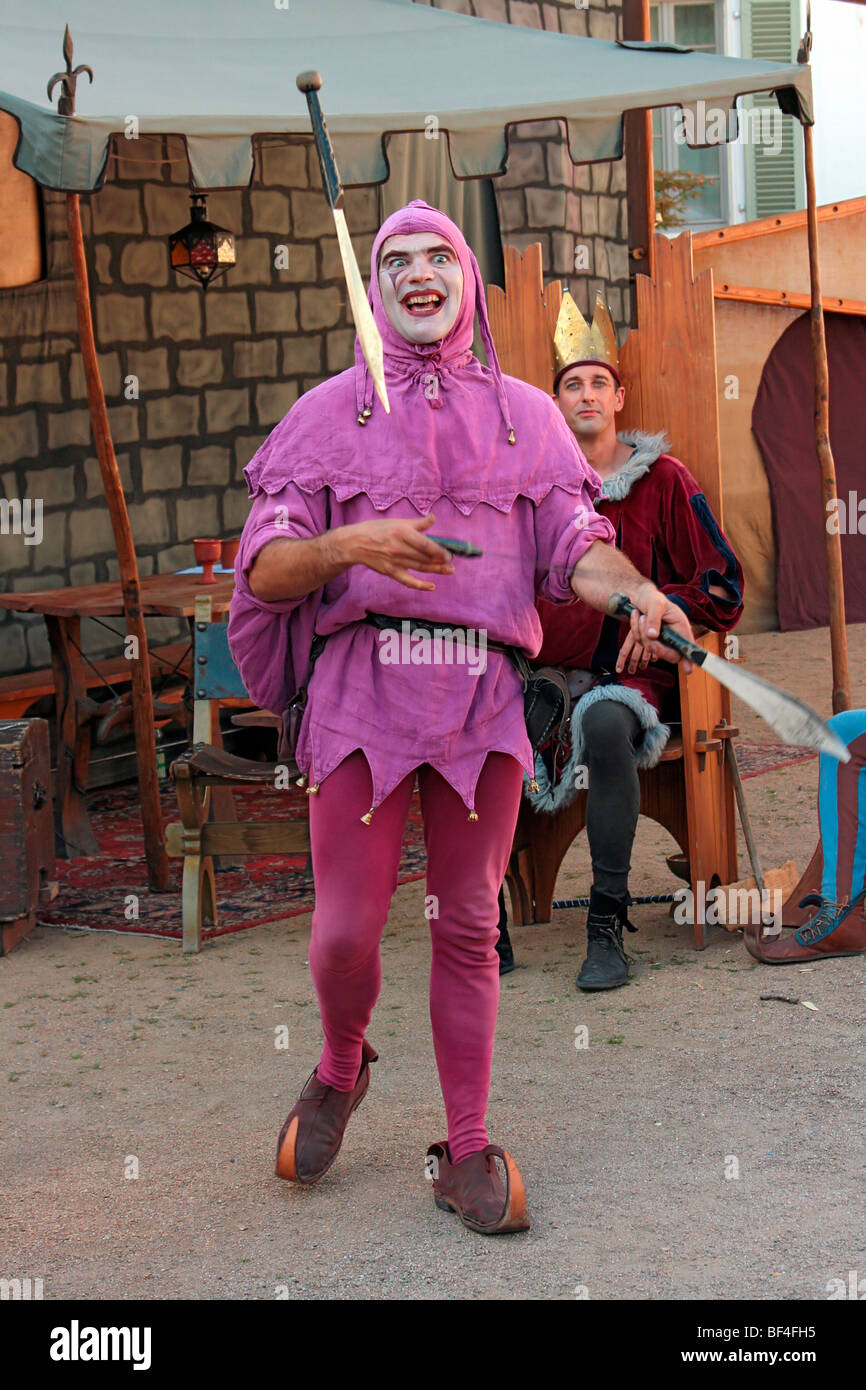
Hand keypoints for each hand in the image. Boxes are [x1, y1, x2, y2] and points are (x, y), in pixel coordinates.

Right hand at [333, 513, 454, 591]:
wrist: (356, 543)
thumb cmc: (378, 530)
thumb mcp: (398, 522)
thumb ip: (417, 523)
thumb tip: (433, 518)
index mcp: (402, 532)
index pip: (426, 545)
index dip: (440, 551)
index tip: (449, 554)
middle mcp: (400, 548)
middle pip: (425, 558)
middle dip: (441, 561)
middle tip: (451, 562)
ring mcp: (395, 561)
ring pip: (421, 568)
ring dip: (437, 570)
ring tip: (449, 571)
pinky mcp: (391, 572)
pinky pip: (408, 581)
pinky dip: (421, 585)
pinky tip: (432, 586)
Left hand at [616, 584, 693, 674]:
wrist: (642, 598)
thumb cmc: (653, 598)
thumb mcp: (655, 604)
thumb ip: (654, 619)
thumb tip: (652, 636)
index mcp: (681, 628)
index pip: (687, 647)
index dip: (689, 659)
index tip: (688, 670)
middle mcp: (674, 638)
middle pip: (667, 653)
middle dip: (651, 641)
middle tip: (643, 621)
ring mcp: (662, 642)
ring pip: (650, 648)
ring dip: (640, 632)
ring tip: (640, 614)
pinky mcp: (651, 642)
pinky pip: (641, 644)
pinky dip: (635, 631)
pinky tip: (636, 617)